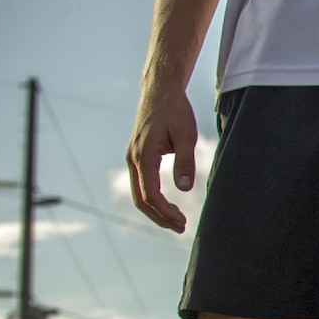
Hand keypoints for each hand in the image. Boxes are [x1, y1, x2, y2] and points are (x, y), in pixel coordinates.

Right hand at [126, 85, 199, 232]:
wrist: (160, 90)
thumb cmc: (175, 110)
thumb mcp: (186, 135)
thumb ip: (185, 162)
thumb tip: (184, 189)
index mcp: (143, 155)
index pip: (150, 193)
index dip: (165, 211)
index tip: (182, 221)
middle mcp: (133, 158)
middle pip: (140, 199)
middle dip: (159, 217)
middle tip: (181, 228)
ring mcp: (133, 157)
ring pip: (139, 193)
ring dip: (156, 210)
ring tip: (176, 221)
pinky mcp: (137, 156)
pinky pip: (141, 184)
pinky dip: (152, 199)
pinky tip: (168, 205)